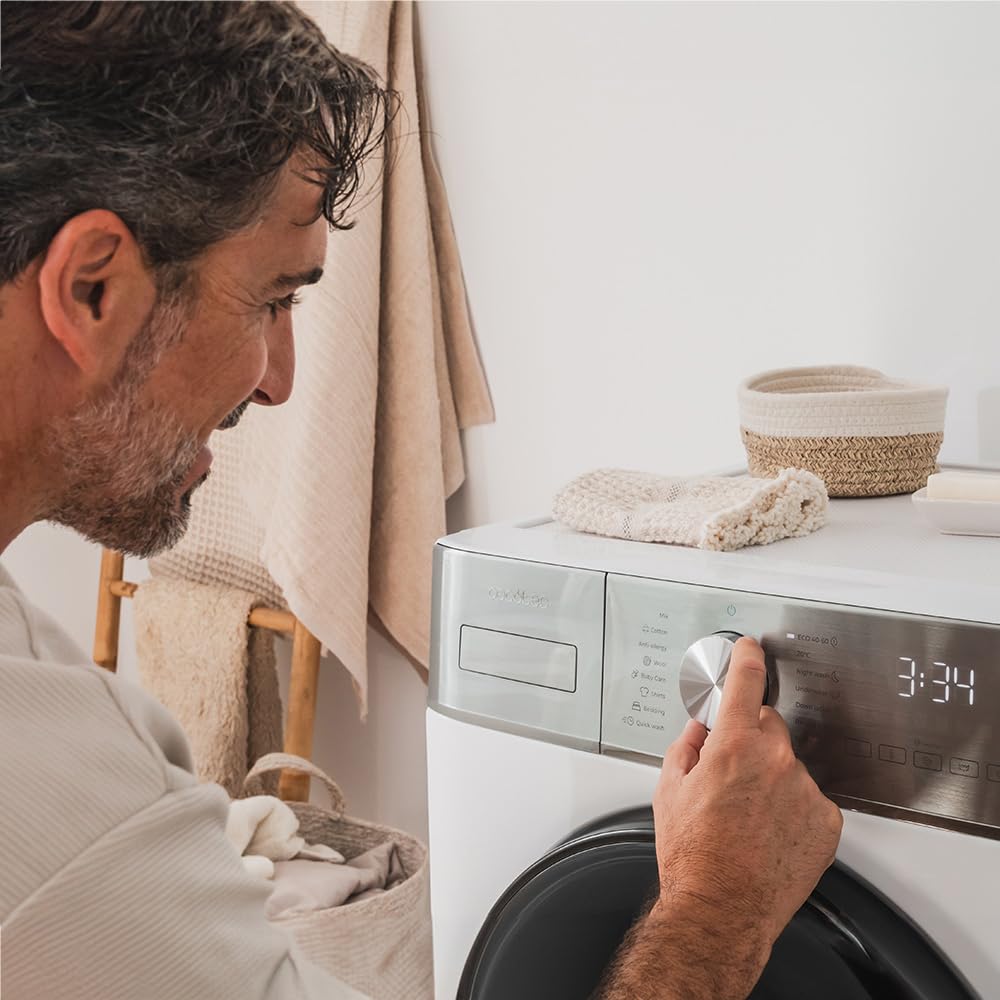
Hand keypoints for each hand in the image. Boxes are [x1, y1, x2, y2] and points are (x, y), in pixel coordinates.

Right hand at [654, 637, 842, 952]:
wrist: (721, 909)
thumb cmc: (693, 856)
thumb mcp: (669, 789)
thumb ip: (687, 746)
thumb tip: (700, 731)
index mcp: (733, 745)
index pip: (746, 682)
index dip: (747, 658)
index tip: (751, 649)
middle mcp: (775, 760)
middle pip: (768, 726)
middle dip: (750, 739)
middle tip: (731, 775)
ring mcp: (805, 790)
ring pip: (788, 765)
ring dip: (772, 777)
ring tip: (748, 817)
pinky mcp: (826, 820)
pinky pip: (809, 798)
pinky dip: (792, 807)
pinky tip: (770, 831)